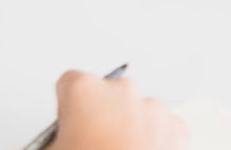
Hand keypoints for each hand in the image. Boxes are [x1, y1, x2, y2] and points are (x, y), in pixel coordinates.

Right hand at [51, 69, 187, 149]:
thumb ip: (52, 143)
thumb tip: (57, 144)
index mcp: (84, 93)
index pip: (68, 85)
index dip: (66, 111)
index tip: (67, 130)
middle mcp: (122, 93)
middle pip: (105, 97)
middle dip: (99, 120)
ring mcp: (154, 109)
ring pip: (136, 113)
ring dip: (127, 131)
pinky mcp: (178, 130)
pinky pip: (161, 130)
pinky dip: (153, 144)